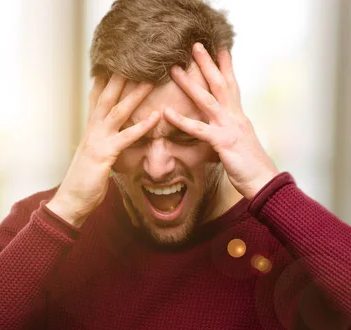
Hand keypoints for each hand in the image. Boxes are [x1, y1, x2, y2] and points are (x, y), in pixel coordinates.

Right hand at [47, 74, 159, 226]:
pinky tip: (156, 116)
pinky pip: (126, 137)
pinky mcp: (104, 155)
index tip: (117, 62)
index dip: (106, 79)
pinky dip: (142, 126)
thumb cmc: (84, 182)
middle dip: (120, 77)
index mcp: (90, 130)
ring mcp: (97, 141)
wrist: (71, 201)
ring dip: (134, 95)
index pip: (97, 98)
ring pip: (117, 111)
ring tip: (150, 80)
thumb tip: (112, 137)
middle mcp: (92, 130)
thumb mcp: (93, 157)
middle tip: (135, 58)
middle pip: (106, 96)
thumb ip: (103, 143)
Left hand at [164, 43, 278, 199]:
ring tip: (175, 70)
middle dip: (208, 63)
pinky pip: (199, 129)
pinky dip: (182, 120)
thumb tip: (219, 125)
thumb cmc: (249, 165)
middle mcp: (235, 117)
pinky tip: (167, 112)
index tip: (219, 48)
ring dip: (190, 84)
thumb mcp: (239, 142)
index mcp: (239, 116)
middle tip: (196, 45)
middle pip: (221, 83)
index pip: (232, 85)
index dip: (226, 66)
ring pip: (208, 100)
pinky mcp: (223, 143)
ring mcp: (230, 128)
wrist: (263, 182)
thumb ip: (228, 129)